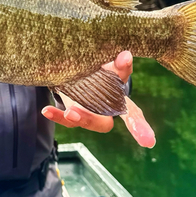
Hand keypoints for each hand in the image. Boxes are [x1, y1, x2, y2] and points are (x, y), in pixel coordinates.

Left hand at [41, 51, 155, 147]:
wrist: (79, 70)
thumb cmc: (101, 70)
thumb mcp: (111, 66)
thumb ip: (118, 65)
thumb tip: (126, 55)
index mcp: (118, 100)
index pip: (132, 114)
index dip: (139, 126)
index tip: (148, 141)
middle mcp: (103, 111)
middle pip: (103, 123)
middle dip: (93, 120)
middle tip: (78, 112)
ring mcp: (86, 113)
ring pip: (83, 122)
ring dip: (76, 118)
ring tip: (69, 112)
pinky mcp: (71, 111)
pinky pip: (64, 118)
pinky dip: (56, 114)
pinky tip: (47, 110)